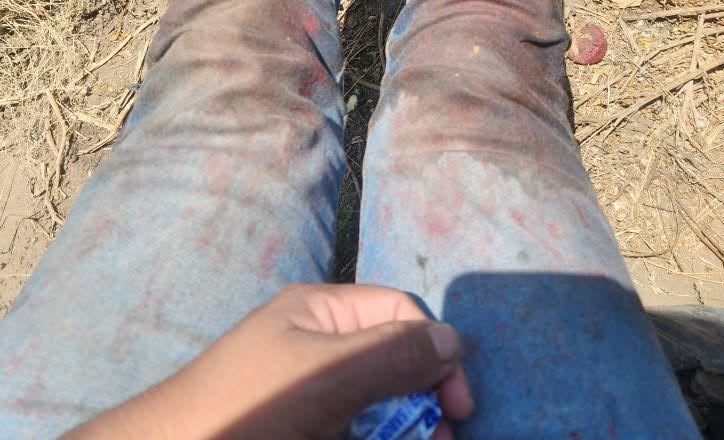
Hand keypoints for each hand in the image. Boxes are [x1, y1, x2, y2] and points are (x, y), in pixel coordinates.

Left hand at [65, 283, 473, 438]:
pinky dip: (373, 433)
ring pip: (377, 401)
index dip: (435, 351)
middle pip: (392, 359)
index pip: (398, 312)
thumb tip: (453, 338)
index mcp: (320, 311)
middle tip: (438, 439)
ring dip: (401, 425)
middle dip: (422, 397)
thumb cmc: (249, 406)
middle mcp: (319, 344)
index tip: (458, 407)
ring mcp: (310, 391)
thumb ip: (390, 353)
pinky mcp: (306, 426)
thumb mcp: (325, 375)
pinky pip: (353, 424)